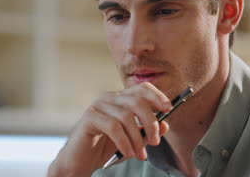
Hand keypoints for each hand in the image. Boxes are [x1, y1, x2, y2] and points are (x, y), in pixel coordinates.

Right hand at [47, 82, 171, 176]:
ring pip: (126, 116)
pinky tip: (127, 153)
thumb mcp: (132, 140)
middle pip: (137, 101)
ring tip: (139, 154)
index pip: (142, 88)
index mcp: (121, 99)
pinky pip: (113, 126)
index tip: (168, 108)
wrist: (81, 160)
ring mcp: (99, 105)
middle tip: (155, 142)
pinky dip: (124, 141)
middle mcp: (110, 98)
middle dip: (150, 123)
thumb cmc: (106, 147)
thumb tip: (165, 125)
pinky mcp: (90, 117)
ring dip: (137, 138)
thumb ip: (147, 131)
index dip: (157, 95)